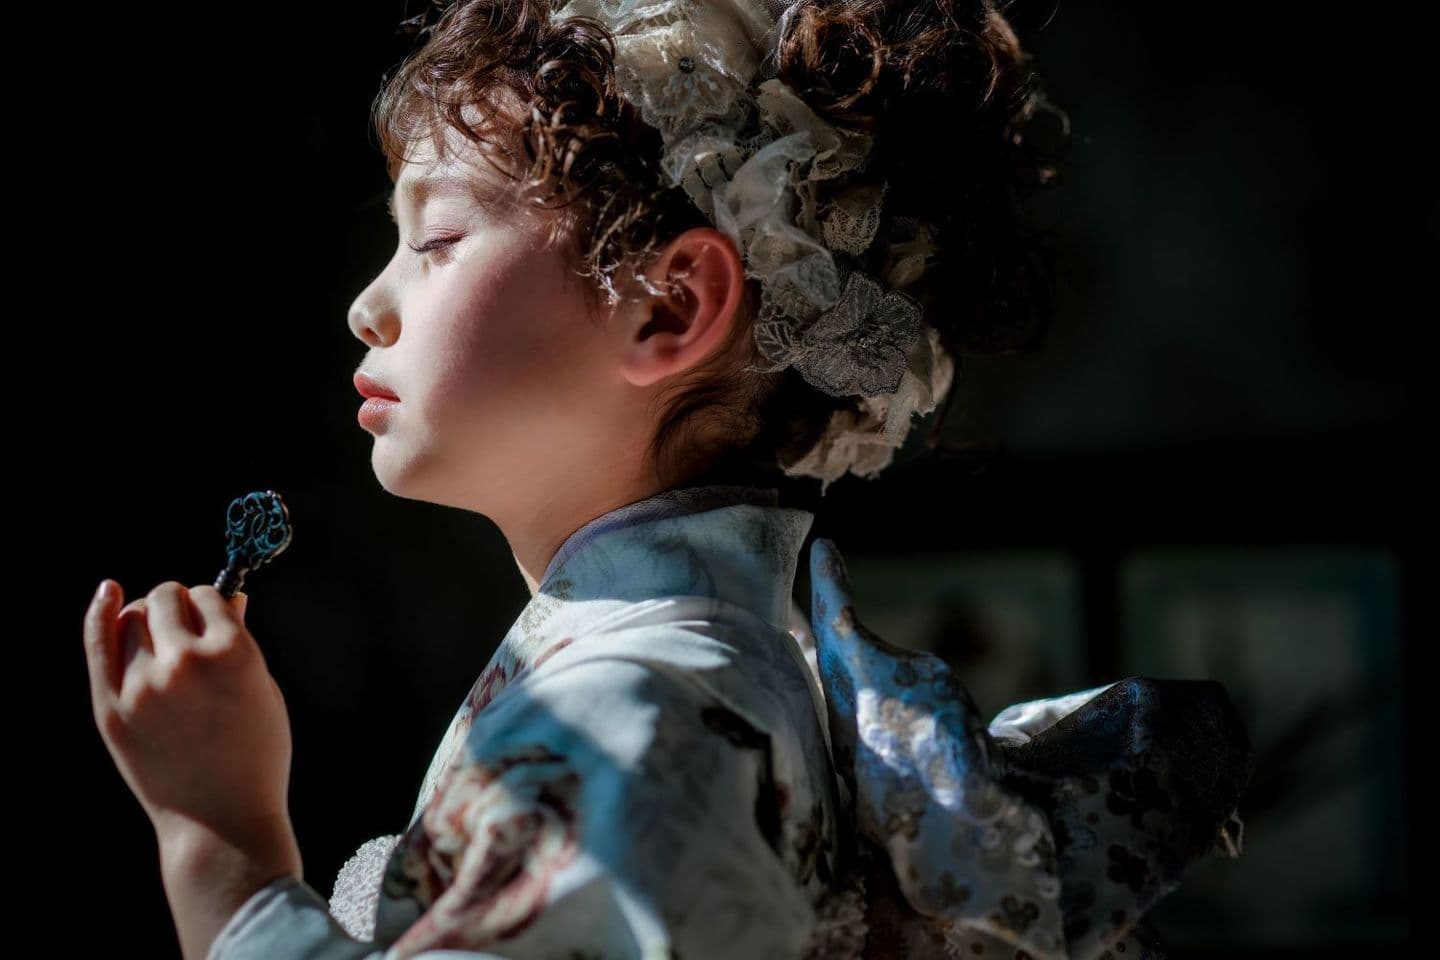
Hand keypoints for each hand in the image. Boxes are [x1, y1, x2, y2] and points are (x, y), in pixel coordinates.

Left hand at [82, 579, 295, 853]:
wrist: (220, 821)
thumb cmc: (254, 756)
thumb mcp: (263, 693)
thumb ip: (240, 642)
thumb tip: (230, 599)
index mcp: (233, 654)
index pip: (209, 596)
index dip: (211, 605)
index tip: (211, 620)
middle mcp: (185, 663)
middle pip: (167, 598)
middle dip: (177, 605)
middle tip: (182, 627)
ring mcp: (143, 686)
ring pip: (133, 617)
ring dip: (147, 617)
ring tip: (157, 637)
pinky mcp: (111, 708)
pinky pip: (98, 642)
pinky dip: (102, 611)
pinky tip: (108, 592)